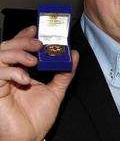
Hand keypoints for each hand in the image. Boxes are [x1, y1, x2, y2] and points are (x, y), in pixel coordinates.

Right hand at [0, 26, 78, 140]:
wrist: (29, 138)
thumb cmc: (36, 119)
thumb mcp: (55, 91)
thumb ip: (64, 73)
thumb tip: (74, 55)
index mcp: (20, 72)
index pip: (18, 48)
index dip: (24, 36)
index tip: (36, 29)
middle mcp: (7, 74)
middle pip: (7, 47)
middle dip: (23, 41)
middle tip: (39, 43)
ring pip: (0, 54)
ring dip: (18, 53)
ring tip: (34, 60)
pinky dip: (12, 72)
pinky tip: (25, 79)